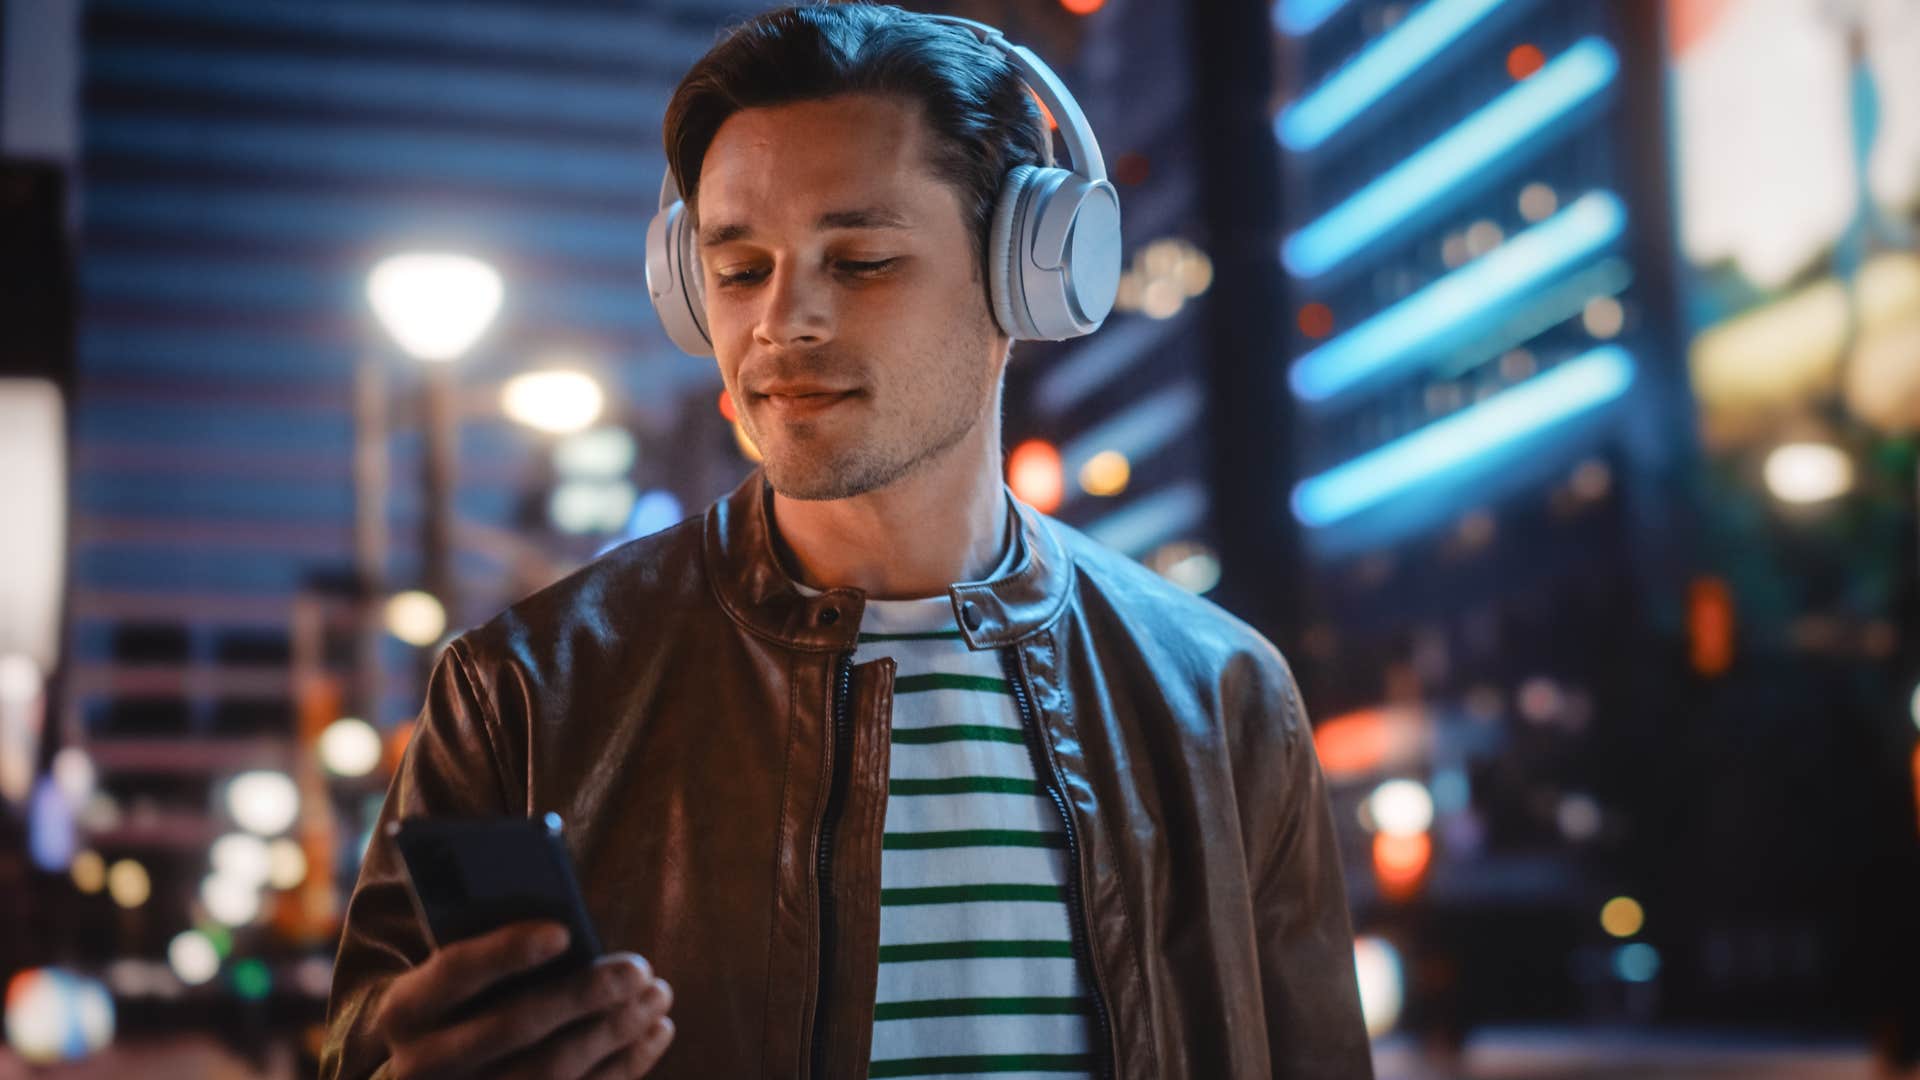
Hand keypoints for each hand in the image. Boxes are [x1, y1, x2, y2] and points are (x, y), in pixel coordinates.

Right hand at [375, 920, 674, 1078]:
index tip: (564, 931)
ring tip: (658, 994)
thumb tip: (568, 925)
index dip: (507, 951)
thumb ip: (494, 946)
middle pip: (513, 1028)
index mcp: (403, 1010)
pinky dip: (624, 1065)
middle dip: (583, 996)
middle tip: (639, 969)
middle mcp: (422, 1065)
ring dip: (615, 1031)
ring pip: (550, 1072)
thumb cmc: (461, 999)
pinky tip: (655, 1032)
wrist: (432, 1071)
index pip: (455, 972)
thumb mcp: (457, 972)